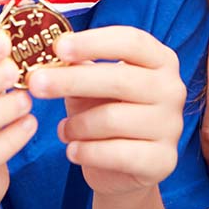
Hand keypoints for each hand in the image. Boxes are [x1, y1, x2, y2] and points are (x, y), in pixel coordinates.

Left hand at [27, 26, 185, 197]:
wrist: (122, 167)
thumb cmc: (105, 112)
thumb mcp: (92, 85)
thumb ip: (78, 68)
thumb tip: (47, 57)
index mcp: (160, 60)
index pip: (130, 41)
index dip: (93, 42)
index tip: (58, 47)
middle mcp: (173, 89)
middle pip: (120, 78)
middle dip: (72, 80)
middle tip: (36, 84)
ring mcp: (171, 126)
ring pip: (113, 118)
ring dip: (77, 125)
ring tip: (63, 130)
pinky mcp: (163, 161)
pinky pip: (116, 153)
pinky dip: (86, 152)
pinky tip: (73, 151)